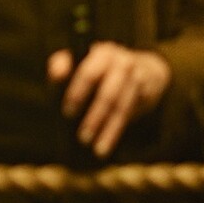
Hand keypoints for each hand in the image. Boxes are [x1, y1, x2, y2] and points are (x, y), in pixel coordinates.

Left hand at [49, 42, 169, 158]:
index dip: (78, 93)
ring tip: (96, 149)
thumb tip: (56, 74)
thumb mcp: (81, 59)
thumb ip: (63, 64)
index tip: (67, 112)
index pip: (90, 74)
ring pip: (122, 109)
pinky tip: (105, 146)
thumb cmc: (100, 65)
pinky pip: (131, 116)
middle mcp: (124, 64)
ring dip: (109, 130)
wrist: (143, 66)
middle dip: (96, 117)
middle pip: (109, 95)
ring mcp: (138, 79)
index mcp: (103, 53)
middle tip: (82, 137)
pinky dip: (117, 132)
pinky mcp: (148, 94)